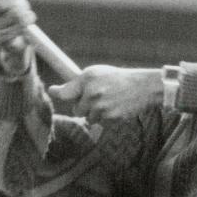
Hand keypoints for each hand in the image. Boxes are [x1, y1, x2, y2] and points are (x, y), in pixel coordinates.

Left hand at [48, 66, 162, 121]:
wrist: (143, 87)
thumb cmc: (117, 79)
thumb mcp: (97, 73)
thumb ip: (78, 83)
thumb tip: (54, 91)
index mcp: (88, 79)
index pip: (65, 92)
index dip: (58, 93)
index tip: (52, 90)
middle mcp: (92, 93)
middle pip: (77, 109)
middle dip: (84, 106)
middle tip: (97, 97)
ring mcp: (101, 106)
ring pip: (89, 118)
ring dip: (96, 113)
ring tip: (109, 101)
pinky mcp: (111, 117)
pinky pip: (101, 122)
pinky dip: (106, 117)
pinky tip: (116, 107)